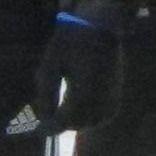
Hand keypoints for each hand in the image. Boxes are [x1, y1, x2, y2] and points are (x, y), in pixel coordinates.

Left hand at [30, 16, 121, 134]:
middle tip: (49, 119)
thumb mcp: (50, 66)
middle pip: (76, 125)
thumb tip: (43, 117)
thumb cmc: (71, 42)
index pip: (62, 123)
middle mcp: (98, 101)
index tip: (38, 129)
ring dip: (77, 122)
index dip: (48, 128)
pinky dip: (93, 118)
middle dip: (62, 124)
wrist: (100, 26)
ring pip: (92, 122)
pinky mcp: (117, 93)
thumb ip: (46, 94)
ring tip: (65, 114)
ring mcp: (110, 98)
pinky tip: (83, 111)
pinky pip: (105, 116)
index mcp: (80, 95)